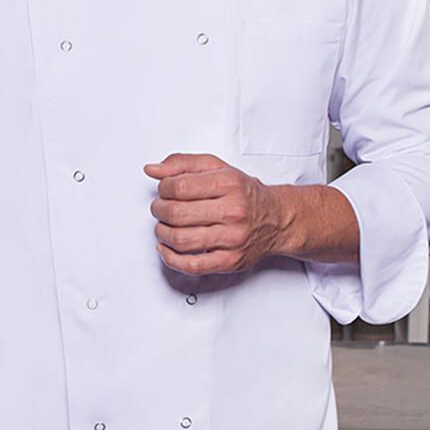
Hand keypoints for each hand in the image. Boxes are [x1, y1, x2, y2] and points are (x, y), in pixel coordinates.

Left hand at [143, 152, 286, 274]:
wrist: (277, 219)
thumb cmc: (244, 194)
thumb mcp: (217, 168)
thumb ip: (183, 164)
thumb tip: (152, 169)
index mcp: (229, 184)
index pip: (179, 186)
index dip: (163, 188)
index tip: (164, 190)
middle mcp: (233, 211)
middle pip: (177, 213)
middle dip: (159, 210)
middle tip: (160, 208)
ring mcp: (232, 238)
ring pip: (181, 239)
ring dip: (162, 233)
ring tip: (164, 226)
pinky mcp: (230, 261)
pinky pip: (192, 265)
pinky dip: (170, 258)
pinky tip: (166, 248)